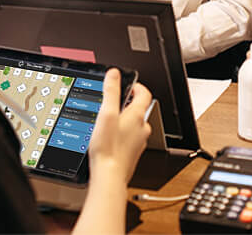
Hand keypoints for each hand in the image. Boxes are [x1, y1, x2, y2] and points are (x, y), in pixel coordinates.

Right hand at [88, 68, 151, 183]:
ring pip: (134, 125)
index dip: (137, 86)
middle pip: (138, 109)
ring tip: (107, 122)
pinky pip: (129, 139)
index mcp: (138, 116)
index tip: (128, 84)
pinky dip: (121, 135)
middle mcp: (142, 129)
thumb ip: (111, 91)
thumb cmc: (108, 148)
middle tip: (112, 103)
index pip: (145, 93)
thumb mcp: (107, 113)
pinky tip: (108, 139)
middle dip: (126, 103)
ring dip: (123, 120)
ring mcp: (139, 142)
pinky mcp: (132, 154)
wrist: (109, 178)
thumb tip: (114, 74)